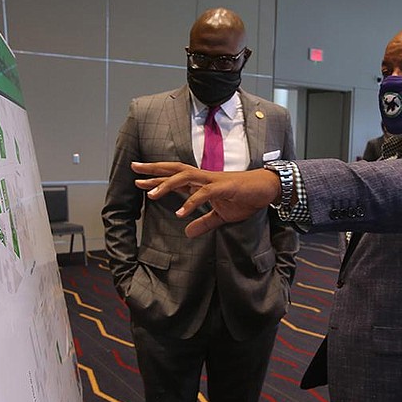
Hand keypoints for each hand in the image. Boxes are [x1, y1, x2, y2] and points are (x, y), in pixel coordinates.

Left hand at [131, 162, 281, 236]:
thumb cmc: (246, 198)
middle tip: (134, 169)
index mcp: (201, 182)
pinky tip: (181, 213)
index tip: (138, 179)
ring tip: (151, 194)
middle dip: (153, 169)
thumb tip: (188, 232)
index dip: (156, 178)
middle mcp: (203, 177)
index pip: (174, 177)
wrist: (267, 189)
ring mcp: (213, 180)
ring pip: (184, 177)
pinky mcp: (224, 187)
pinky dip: (191, 202)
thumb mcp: (222, 216)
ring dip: (167, 185)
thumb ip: (204, 223)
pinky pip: (204, 193)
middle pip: (174, 170)